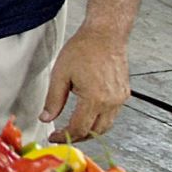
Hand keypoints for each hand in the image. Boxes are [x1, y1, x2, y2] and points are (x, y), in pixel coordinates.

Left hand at [39, 26, 130, 142]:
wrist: (105, 34)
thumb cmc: (83, 49)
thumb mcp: (60, 74)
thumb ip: (53, 100)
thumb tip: (46, 118)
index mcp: (95, 98)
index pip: (79, 129)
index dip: (64, 136)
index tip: (54, 137)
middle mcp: (111, 101)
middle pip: (94, 132)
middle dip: (77, 137)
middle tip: (62, 135)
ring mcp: (120, 98)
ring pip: (106, 126)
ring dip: (90, 130)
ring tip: (73, 128)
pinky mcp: (124, 93)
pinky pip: (112, 115)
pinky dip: (100, 120)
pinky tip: (88, 115)